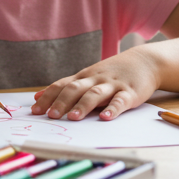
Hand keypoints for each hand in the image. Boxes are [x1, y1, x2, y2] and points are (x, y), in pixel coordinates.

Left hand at [31, 48, 159, 121]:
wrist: (144, 61)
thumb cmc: (112, 72)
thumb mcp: (87, 77)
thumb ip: (65, 87)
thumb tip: (38, 96)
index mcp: (84, 77)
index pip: (61, 85)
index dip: (48, 97)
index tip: (35, 110)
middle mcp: (95, 79)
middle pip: (75, 89)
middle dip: (62, 102)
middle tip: (50, 115)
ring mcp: (113, 85)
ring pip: (95, 94)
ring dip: (83, 106)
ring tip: (73, 118)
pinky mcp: (130, 92)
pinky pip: (120, 101)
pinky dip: (113, 109)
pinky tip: (105, 117)